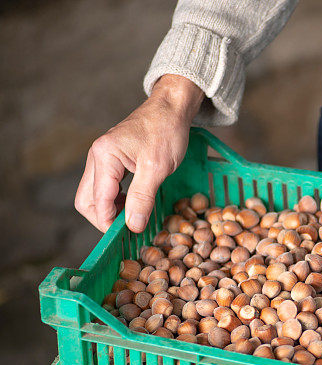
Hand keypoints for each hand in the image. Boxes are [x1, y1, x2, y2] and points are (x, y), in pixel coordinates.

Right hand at [74, 74, 203, 232]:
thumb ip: (143, 197)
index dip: (110, 223)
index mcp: (104, 156)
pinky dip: (116, 200)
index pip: (98, 201)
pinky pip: (106, 186)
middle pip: (88, 199)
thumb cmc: (167, 131)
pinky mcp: (112, 159)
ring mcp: (103, 157)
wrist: (172, 108)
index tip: (127, 238)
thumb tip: (132, 226)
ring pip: (95, 194)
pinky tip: (134, 205)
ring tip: (134, 219)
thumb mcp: (158, 168)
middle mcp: (97, 156)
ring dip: (111, 210)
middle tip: (128, 231)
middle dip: (104, 219)